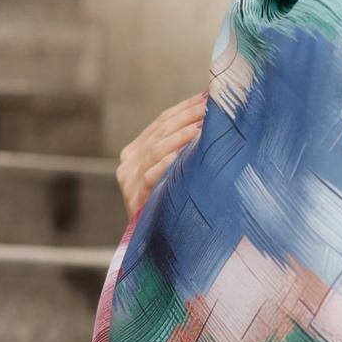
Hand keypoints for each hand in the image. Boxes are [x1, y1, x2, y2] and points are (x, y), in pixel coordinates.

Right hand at [116, 92, 208, 217]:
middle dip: (188, 116)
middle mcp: (129, 164)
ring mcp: (130, 181)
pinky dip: (170, 162)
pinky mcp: (136, 198)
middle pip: (161, 131)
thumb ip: (178, 149)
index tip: (207, 95)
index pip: (161, 122)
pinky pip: (154, 175)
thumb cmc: (169, 205)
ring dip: (183, 134)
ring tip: (205, 125)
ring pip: (157, 149)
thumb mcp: (169, 173)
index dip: (184, 108)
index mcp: (134, 153)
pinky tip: (187, 152)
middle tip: (212, 105)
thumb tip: (208, 119)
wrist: (152, 246)